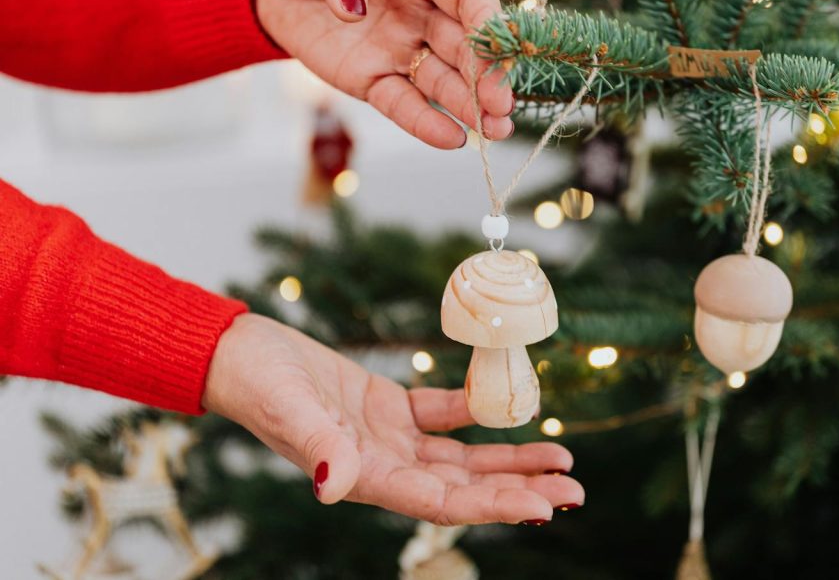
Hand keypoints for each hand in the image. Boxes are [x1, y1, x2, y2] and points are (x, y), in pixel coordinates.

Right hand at [203, 314, 583, 524]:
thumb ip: (319, 446)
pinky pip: (442, 414)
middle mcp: (385, 466)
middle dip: (520, 488)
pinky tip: (512, 411)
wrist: (241, 354)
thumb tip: (335, 483)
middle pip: (466, 485)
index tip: (543, 506)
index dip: (495, 505)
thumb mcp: (290, 410)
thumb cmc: (258, 383)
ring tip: (561, 458)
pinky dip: (477, 413)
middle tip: (576, 489)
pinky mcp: (388, 407)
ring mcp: (389, 438)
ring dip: (510, 457)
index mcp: (365, 478)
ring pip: (463, 456)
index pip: (443, 501)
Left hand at [253, 0, 514, 148]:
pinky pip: (402, 104)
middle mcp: (421, 13)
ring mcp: (399, 50)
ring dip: (470, 108)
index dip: (486, 20)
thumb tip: (351, 7)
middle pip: (464, 47)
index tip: (500, 47)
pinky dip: (426, 124)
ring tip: (494, 132)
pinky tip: (452, 140)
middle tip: (502, 105)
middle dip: (487, 76)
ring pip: (442, 82)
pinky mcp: (372, 79)